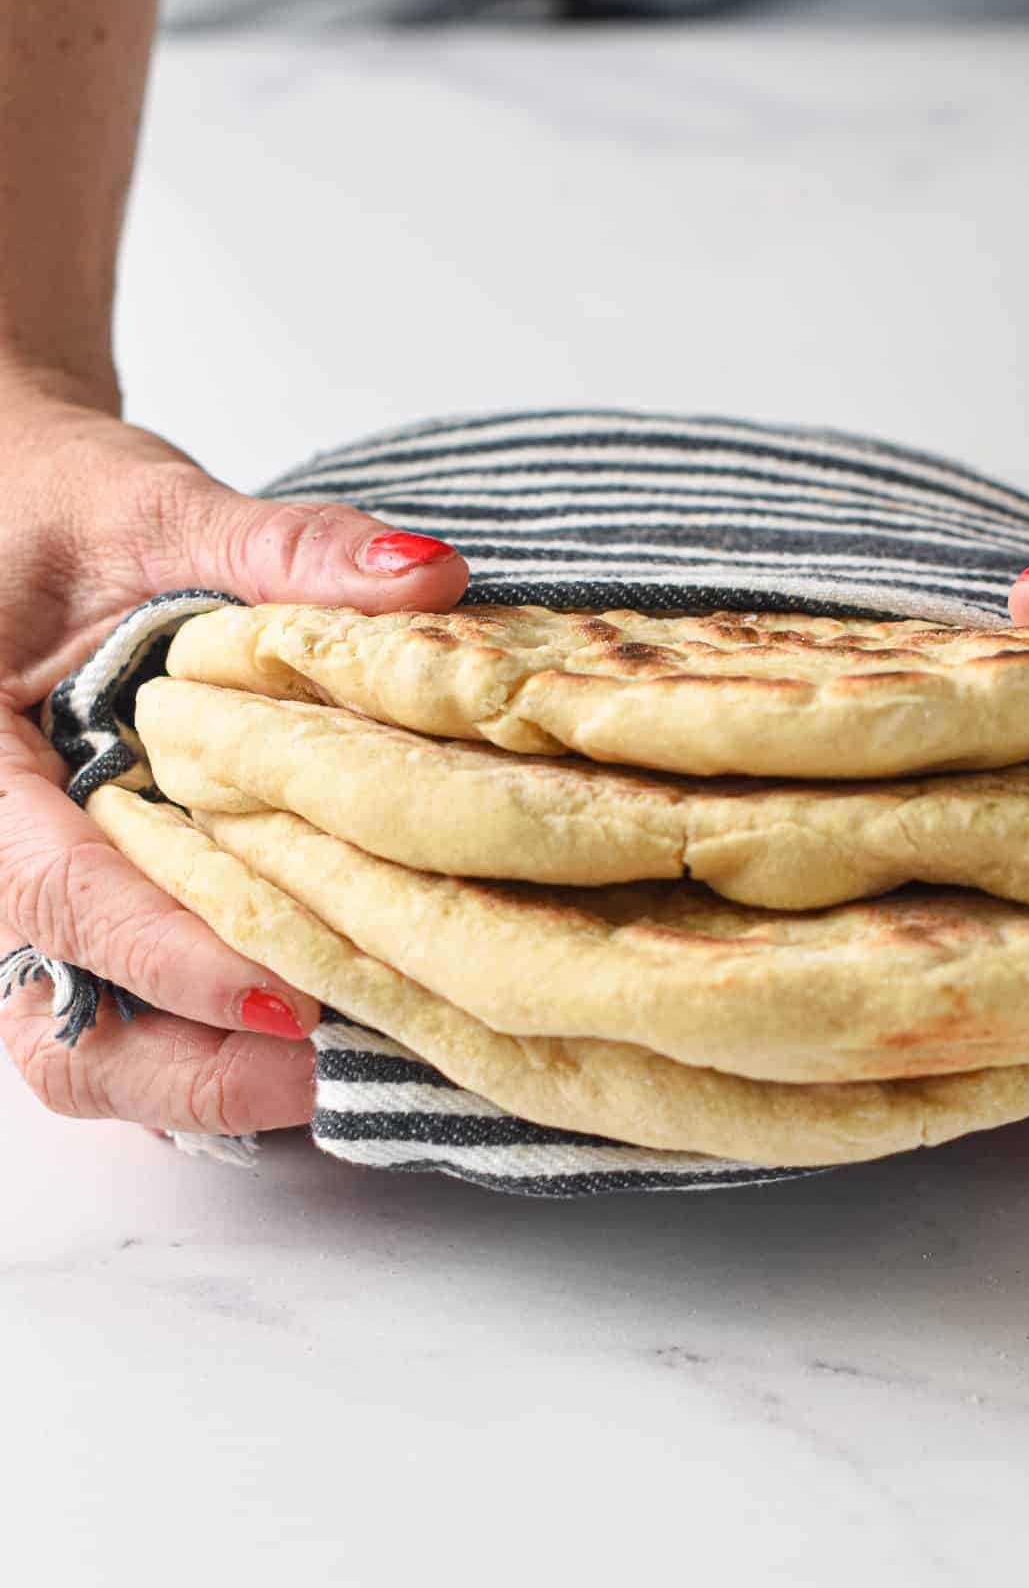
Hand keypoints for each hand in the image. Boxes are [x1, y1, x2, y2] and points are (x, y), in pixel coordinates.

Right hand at [0, 369, 467, 1135]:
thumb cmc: (55, 510)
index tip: (299, 997)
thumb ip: (280, 550)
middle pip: (55, 1029)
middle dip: (198, 1066)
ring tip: (348, 1055)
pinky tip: (322, 1023)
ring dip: (210, 1079)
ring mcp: (24, 910)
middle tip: (345, 1054)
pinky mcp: (77, 927)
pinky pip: (124, 1027)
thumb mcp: (156, 508)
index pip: (56, 892)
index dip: (175, 960)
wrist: (14, 513)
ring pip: (86, 1052)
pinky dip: (213, 1048)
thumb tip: (429, 581)